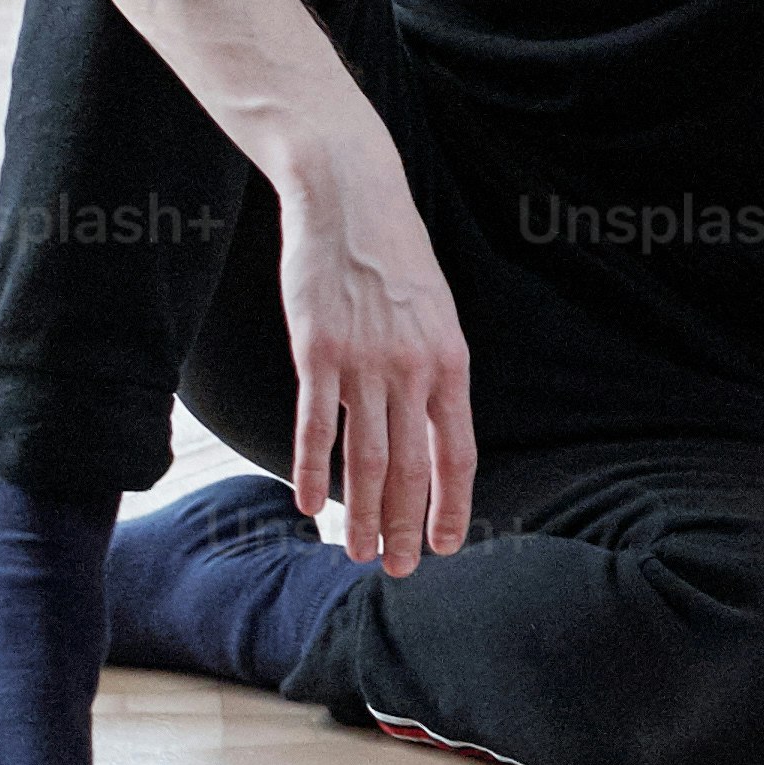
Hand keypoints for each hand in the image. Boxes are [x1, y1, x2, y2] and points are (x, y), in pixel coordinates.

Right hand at [276, 152, 477, 571]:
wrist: (350, 194)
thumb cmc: (392, 255)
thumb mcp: (433, 313)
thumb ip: (433, 372)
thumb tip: (430, 430)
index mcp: (450, 363)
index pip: (456, 454)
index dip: (450, 506)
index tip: (442, 546)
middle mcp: (411, 369)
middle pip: (410, 468)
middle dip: (404, 526)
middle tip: (396, 569)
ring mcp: (362, 362)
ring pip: (363, 460)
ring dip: (360, 514)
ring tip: (355, 552)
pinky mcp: (315, 351)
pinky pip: (314, 427)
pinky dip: (310, 472)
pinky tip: (307, 506)